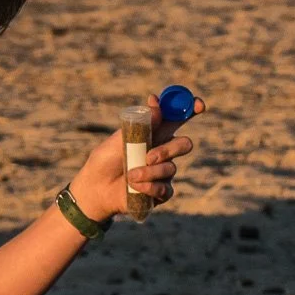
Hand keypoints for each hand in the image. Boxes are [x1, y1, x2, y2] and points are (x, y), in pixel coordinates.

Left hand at [67, 93, 204, 221]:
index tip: (198, 104)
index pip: (178, 118)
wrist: (95, 189)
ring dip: (149, 172)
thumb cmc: (105, 160)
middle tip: (148, 157)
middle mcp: (164, 151)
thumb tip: (155, 102)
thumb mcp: (118, 139)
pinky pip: (166, 188)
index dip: (191, 108)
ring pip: (171, 168)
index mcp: (155, 133)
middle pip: (184, 144)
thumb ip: (139, 123)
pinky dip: (149, 187)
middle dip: (168, 150)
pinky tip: (135, 187)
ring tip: (130, 175)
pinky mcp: (161, 192)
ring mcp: (164, 172)